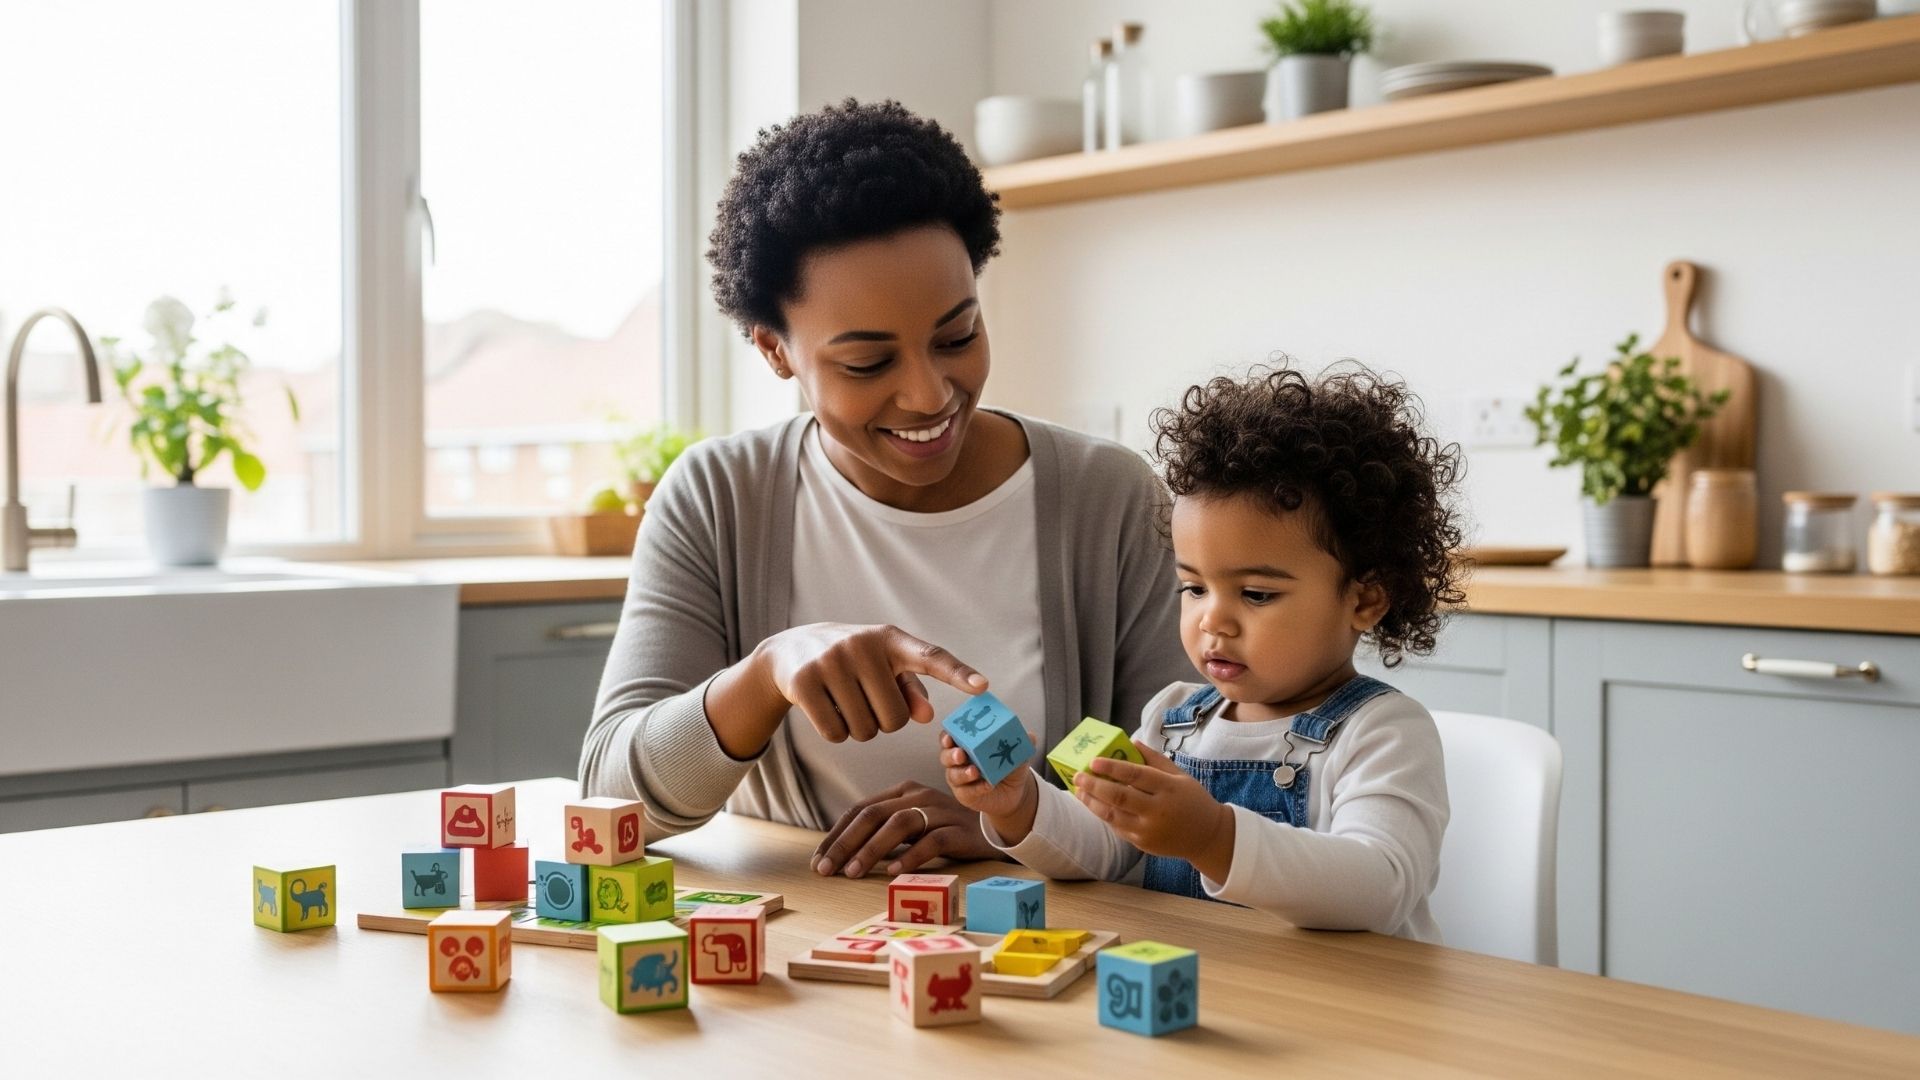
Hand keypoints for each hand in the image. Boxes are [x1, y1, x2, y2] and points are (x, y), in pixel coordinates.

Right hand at [757, 623, 986, 743]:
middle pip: (895, 719)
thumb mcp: (884, 667)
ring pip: (866, 731)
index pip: (932, 658)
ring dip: (859, 729)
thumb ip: (911, 691)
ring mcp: (832, 662)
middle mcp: (863, 646)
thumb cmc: (852, 662)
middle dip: (884, 722)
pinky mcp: (805, 683)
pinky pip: (837, 734)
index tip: (983, 687)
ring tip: (845, 702)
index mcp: (892, 639)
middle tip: (866, 700)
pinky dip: (835, 732)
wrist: (791, 649)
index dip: (958, 673)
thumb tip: (927, 717)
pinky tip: (826, 708)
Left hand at [812, 781, 1003, 877]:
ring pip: (898, 825)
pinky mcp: (958, 829)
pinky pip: (931, 841)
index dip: (836, 834)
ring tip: (852, 872)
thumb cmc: (946, 829)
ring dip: (871, 850)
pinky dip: (911, 856)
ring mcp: (938, 811)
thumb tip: (845, 856)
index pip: (859, 809)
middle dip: (844, 842)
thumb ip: (885, 833)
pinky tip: (894, 873)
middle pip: (872, 815)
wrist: (994, 827)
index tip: (818, 860)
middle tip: (825, 869)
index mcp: (901, 792)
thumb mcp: (912, 826)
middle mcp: (917, 795)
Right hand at [941, 731, 1038, 842]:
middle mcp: (958, 761)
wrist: (1013, 793)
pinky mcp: (965, 795)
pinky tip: (987, 785)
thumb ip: (1020, 744)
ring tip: (975, 771)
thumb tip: (1030, 736)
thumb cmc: (1007, 767)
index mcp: (966, 745)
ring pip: (953, 775)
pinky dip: (976, 788)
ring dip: (963, 773)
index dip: (946, 736)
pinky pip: (966, 791)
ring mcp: (959, 779)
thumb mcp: (1015, 754)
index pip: (949, 738)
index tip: (950, 736)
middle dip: (951, 754)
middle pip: (945, 756)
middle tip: (961, 754)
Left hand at [1074, 742, 1236, 880]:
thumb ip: (1154, 759)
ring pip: (1113, 815)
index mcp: (1168, 788)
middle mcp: (1158, 810)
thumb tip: (1131, 742)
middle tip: (1078, 776)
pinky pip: (1118, 827)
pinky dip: (1103, 815)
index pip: (1136, 775)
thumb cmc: (1192, 800)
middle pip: (1119, 797)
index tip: (1093, 761)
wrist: (1206, 836)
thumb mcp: (1179, 776)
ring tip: (1079, 791)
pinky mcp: (1143, 843)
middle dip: (1094, 785)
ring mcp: (1149, 829)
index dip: (1112, 768)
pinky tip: (1094, 804)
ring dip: (1092, 802)